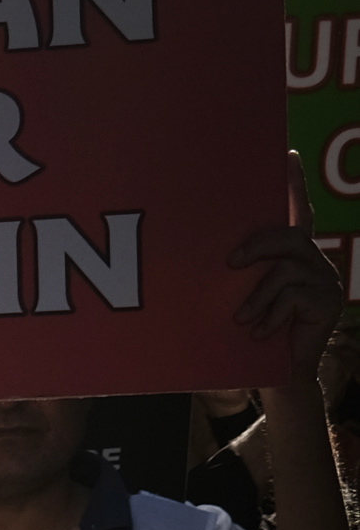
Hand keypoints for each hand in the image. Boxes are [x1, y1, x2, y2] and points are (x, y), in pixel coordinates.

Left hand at [234, 154, 343, 381]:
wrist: (278, 375)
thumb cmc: (251, 335)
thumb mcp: (239, 299)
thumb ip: (236, 277)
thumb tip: (201, 256)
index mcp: (291, 257)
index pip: (296, 214)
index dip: (294, 185)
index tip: (288, 154)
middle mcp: (313, 262)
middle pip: (291, 236)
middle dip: (259, 246)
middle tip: (231, 264)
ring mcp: (325, 280)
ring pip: (288, 268)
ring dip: (258, 294)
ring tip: (242, 318)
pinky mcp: (329, 300)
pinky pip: (294, 294)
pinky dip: (270, 313)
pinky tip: (259, 332)